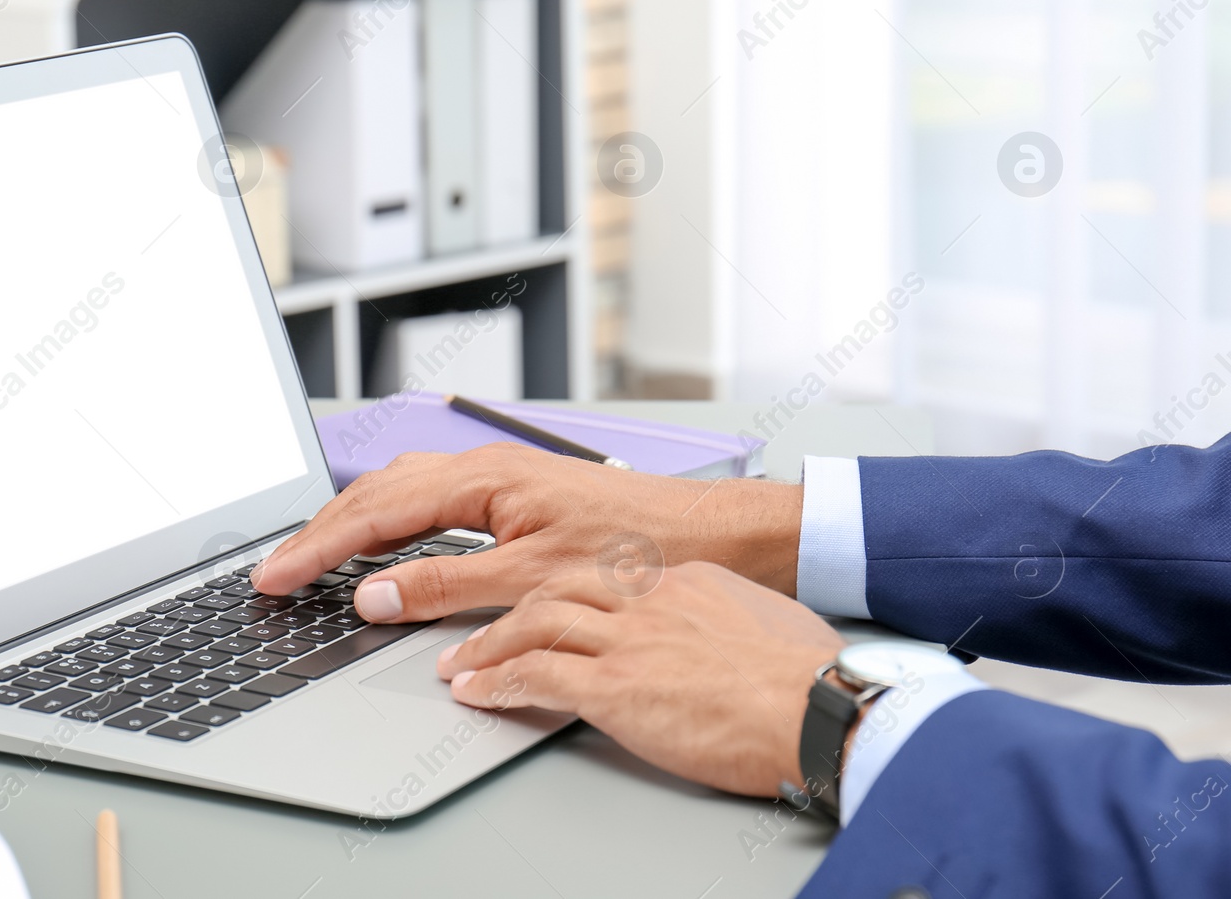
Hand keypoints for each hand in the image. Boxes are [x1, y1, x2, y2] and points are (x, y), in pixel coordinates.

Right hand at [251, 444, 803, 621]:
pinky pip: (429, 499)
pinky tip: (383, 544)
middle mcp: (483, 467)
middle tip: (275, 572)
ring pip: (401, 491)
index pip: (374, 513)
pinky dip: (391, 522)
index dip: (316, 548)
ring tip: (312, 557)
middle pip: (376, 493)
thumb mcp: (531, 579)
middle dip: (320, 532)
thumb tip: (371, 597)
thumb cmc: (633, 549)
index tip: (273, 577)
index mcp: (481, 479)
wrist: (704, 535)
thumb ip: (445, 588)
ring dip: (352, 523)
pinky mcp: (513, 493)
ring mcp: (497, 476)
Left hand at [437, 563, 845, 797]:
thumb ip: (720, 618)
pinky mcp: (616, 688)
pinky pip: (537, 677)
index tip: (543, 608)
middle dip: (508, 611)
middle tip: (479, 630)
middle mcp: (647, 600)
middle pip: (555, 588)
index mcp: (681, 580)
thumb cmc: (807, 676)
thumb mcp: (760, 622)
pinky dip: (497, 684)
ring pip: (534, 624)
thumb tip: (713, 636)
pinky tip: (478, 694)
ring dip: (488, 648)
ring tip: (462, 665)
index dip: (562, 593)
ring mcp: (628, 640)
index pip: (603, 576)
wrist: (821, 705)